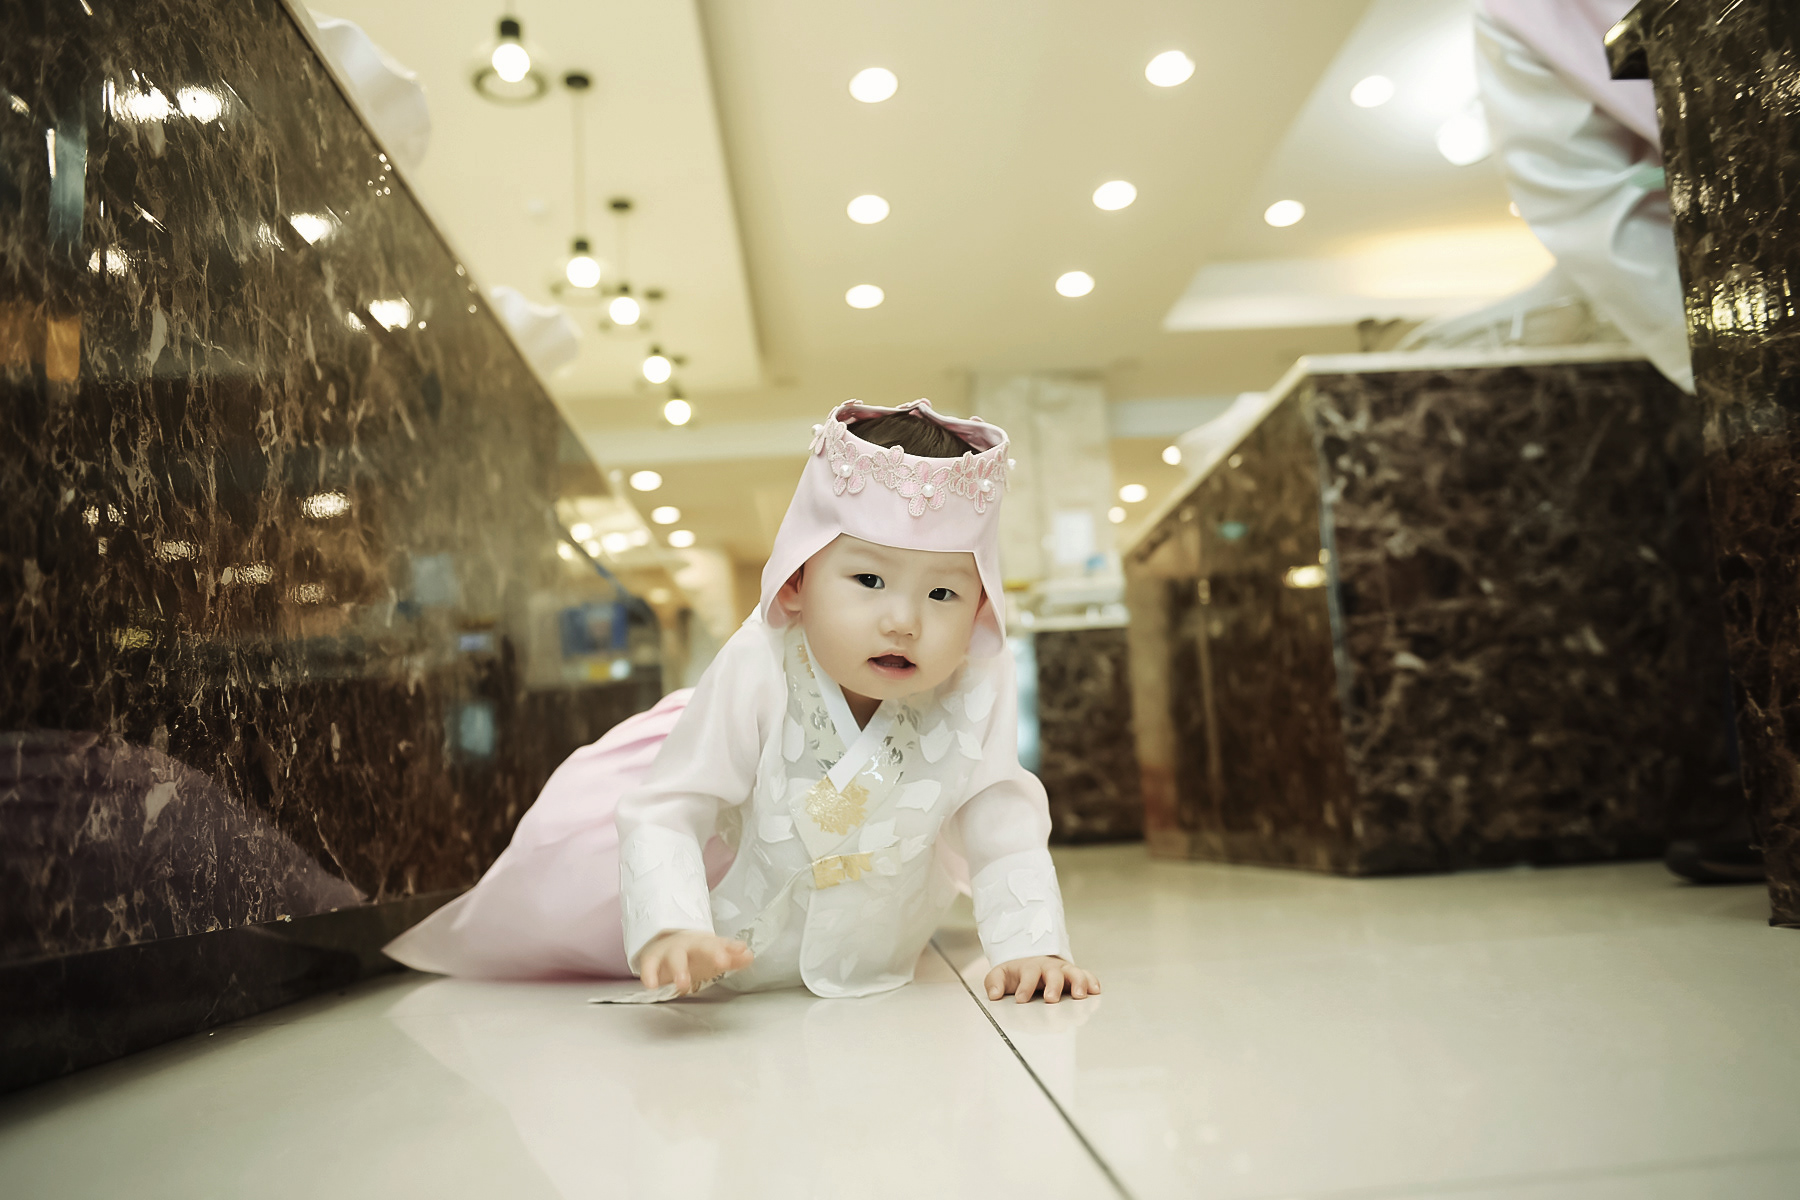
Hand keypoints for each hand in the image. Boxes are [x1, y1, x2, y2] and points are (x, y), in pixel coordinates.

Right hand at [638, 930, 752, 995]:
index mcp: (706, 944)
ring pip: (675, 956)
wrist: (664, 943)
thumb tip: (750, 956)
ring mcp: (670, 951)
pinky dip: (649, 974)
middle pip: (701, 946)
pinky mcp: (652, 959)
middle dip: (712, 953)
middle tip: (722, 963)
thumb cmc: (695, 954)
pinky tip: (652, 985)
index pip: (721, 944)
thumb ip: (732, 958)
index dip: (731, 948)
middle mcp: (689, 945)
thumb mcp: (714, 956)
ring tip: (684, 985)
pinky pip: (649, 965)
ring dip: (680, 969)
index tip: (742, 951)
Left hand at [985, 956, 1099, 1003]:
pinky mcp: (1075, 976)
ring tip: (1079, 996)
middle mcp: (1049, 968)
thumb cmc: (1016, 973)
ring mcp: (1064, 971)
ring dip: (1077, 983)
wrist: (1031, 959)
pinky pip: (1086, 976)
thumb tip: (994, 994)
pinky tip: (1095, 991)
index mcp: (1030, 967)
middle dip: (1053, 986)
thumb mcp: (1001, 974)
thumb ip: (995, 982)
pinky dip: (1091, 981)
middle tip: (1051, 999)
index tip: (1021, 999)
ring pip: (1073, 973)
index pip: (1028, 974)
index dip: (1025, 986)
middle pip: (1053, 973)